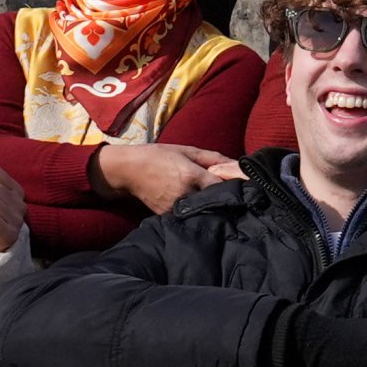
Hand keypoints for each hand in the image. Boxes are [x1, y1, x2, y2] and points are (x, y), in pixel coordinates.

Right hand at [101, 143, 243, 212]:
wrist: (129, 170)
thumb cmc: (158, 156)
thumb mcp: (186, 150)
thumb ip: (212, 158)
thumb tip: (237, 164)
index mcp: (191, 175)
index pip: (221, 186)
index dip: (230, 186)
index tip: (236, 186)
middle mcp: (185, 193)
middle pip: (212, 200)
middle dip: (220, 197)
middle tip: (226, 195)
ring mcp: (176, 207)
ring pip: (201, 210)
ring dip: (207, 205)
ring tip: (209, 199)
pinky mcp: (168, 215)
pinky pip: (187, 215)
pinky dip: (193, 211)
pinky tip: (193, 204)